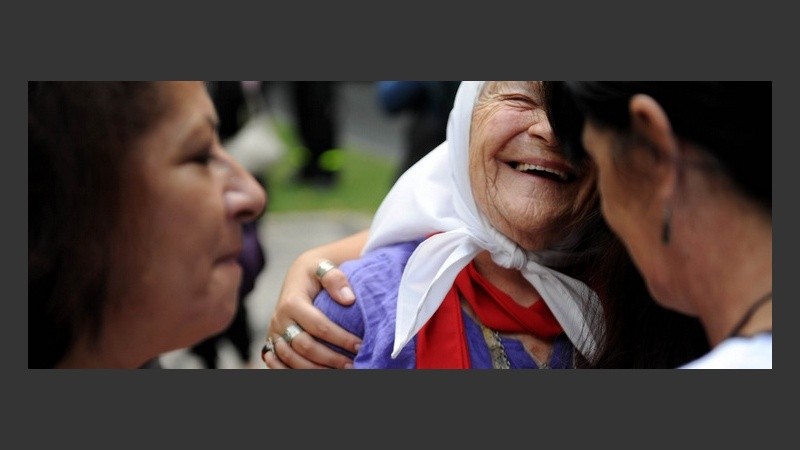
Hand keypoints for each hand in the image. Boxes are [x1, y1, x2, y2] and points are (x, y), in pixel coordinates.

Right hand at [263, 231, 367, 368]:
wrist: (298, 277)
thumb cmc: (315, 273)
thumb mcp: (323, 267)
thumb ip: (335, 278)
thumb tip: (348, 299)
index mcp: (292, 302)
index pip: (318, 325)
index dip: (340, 338)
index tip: (360, 344)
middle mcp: (279, 320)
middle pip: (304, 346)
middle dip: (330, 358)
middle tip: (353, 364)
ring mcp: (274, 334)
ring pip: (291, 359)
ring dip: (315, 370)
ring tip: (340, 371)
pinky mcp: (272, 343)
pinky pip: (278, 363)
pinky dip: (291, 372)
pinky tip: (312, 375)